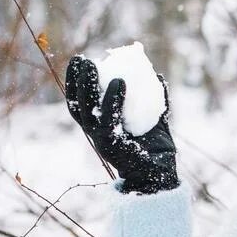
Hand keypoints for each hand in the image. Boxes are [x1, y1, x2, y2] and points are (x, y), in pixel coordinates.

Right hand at [65, 55, 178, 193]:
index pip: (80, 104)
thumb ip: (155, 101)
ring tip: (92, 65)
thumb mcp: (156, 121)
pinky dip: (112, 99)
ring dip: (86, 86)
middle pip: (77, 104)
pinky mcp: (113, 145)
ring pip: (86, 110)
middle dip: (75, 80)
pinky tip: (119, 81)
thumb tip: (158, 77)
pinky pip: (109, 118)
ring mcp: (102, 141)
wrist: (162, 178)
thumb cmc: (157, 152)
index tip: (79, 61)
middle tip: (81, 58)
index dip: (75, 83)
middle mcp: (96, 135)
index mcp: (100, 128)